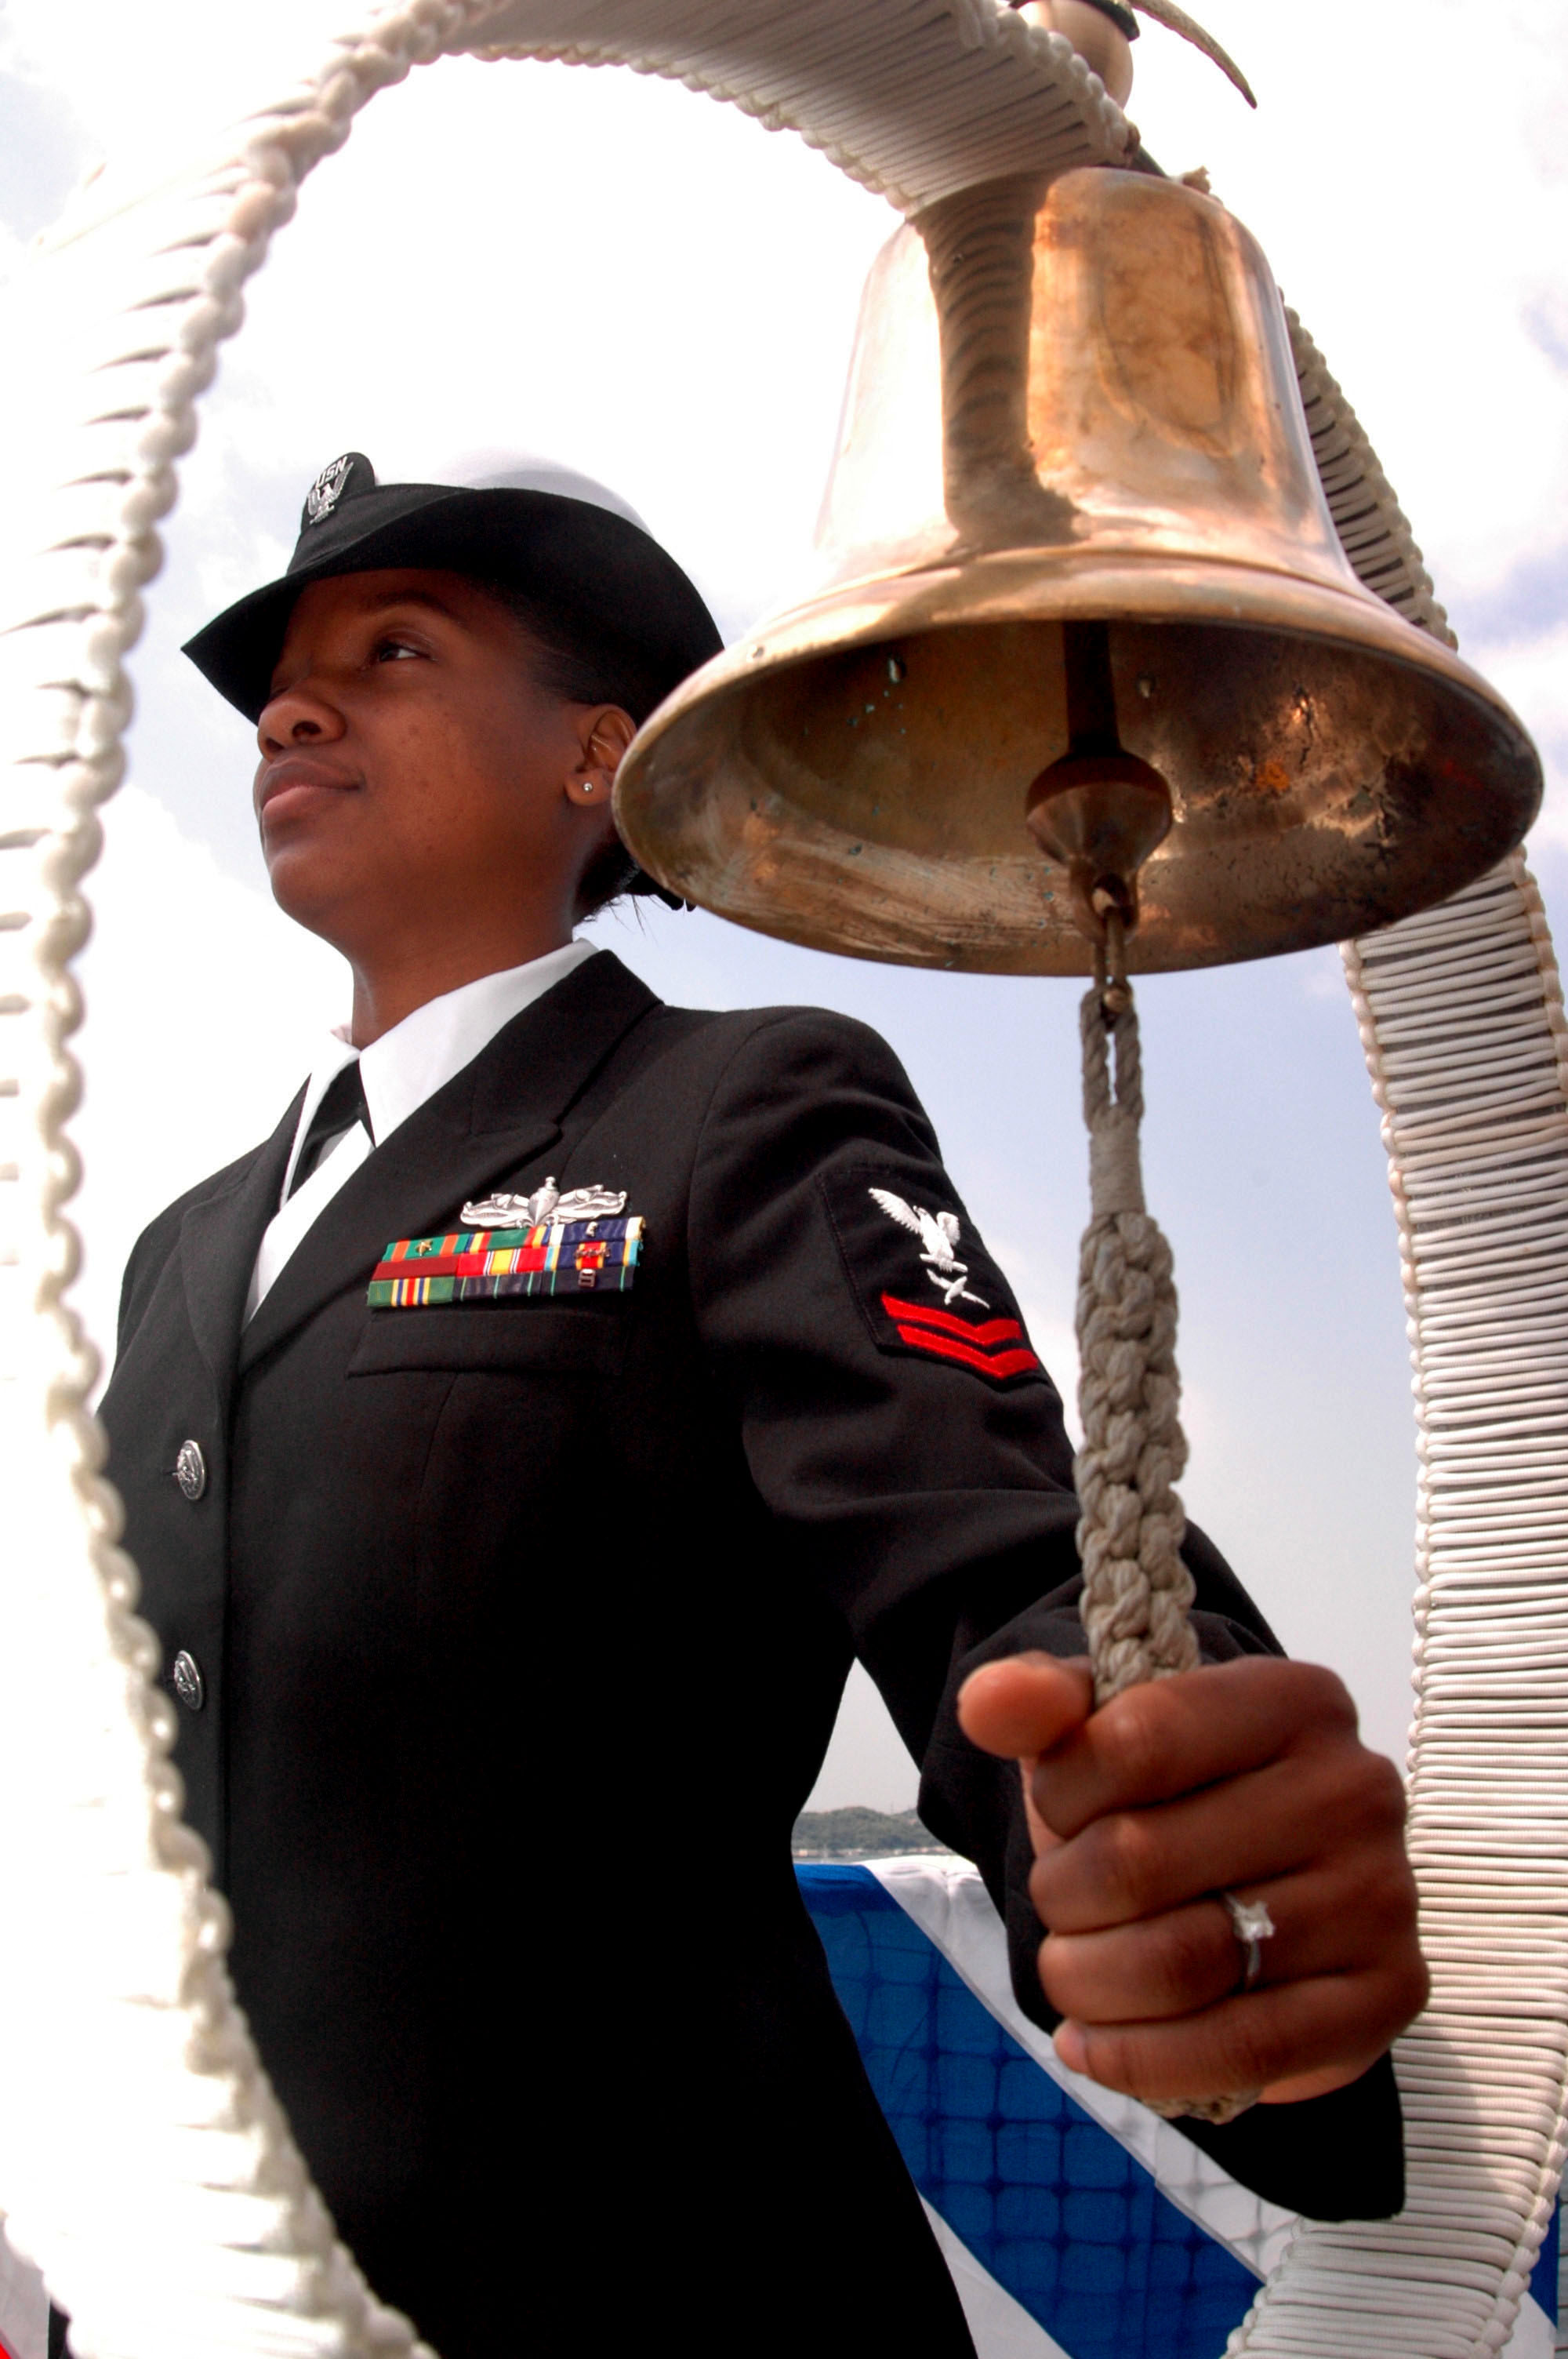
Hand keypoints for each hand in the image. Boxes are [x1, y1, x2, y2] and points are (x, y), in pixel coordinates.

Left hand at [957, 1652, 1426, 2110]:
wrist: (1264, 1880)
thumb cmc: (1171, 1797)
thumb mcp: (1102, 1732)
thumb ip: (1037, 1703)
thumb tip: (989, 1703)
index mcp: (1292, 1699)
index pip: (1135, 1741)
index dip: (1062, 1792)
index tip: (1058, 1811)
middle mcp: (1355, 1788)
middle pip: (1143, 1861)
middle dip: (1064, 1898)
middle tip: (1060, 1908)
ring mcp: (1381, 1896)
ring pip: (1184, 1965)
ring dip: (1090, 1982)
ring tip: (1072, 1976)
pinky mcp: (1387, 1996)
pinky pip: (1245, 2049)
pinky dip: (1143, 2059)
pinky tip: (1096, 2044)